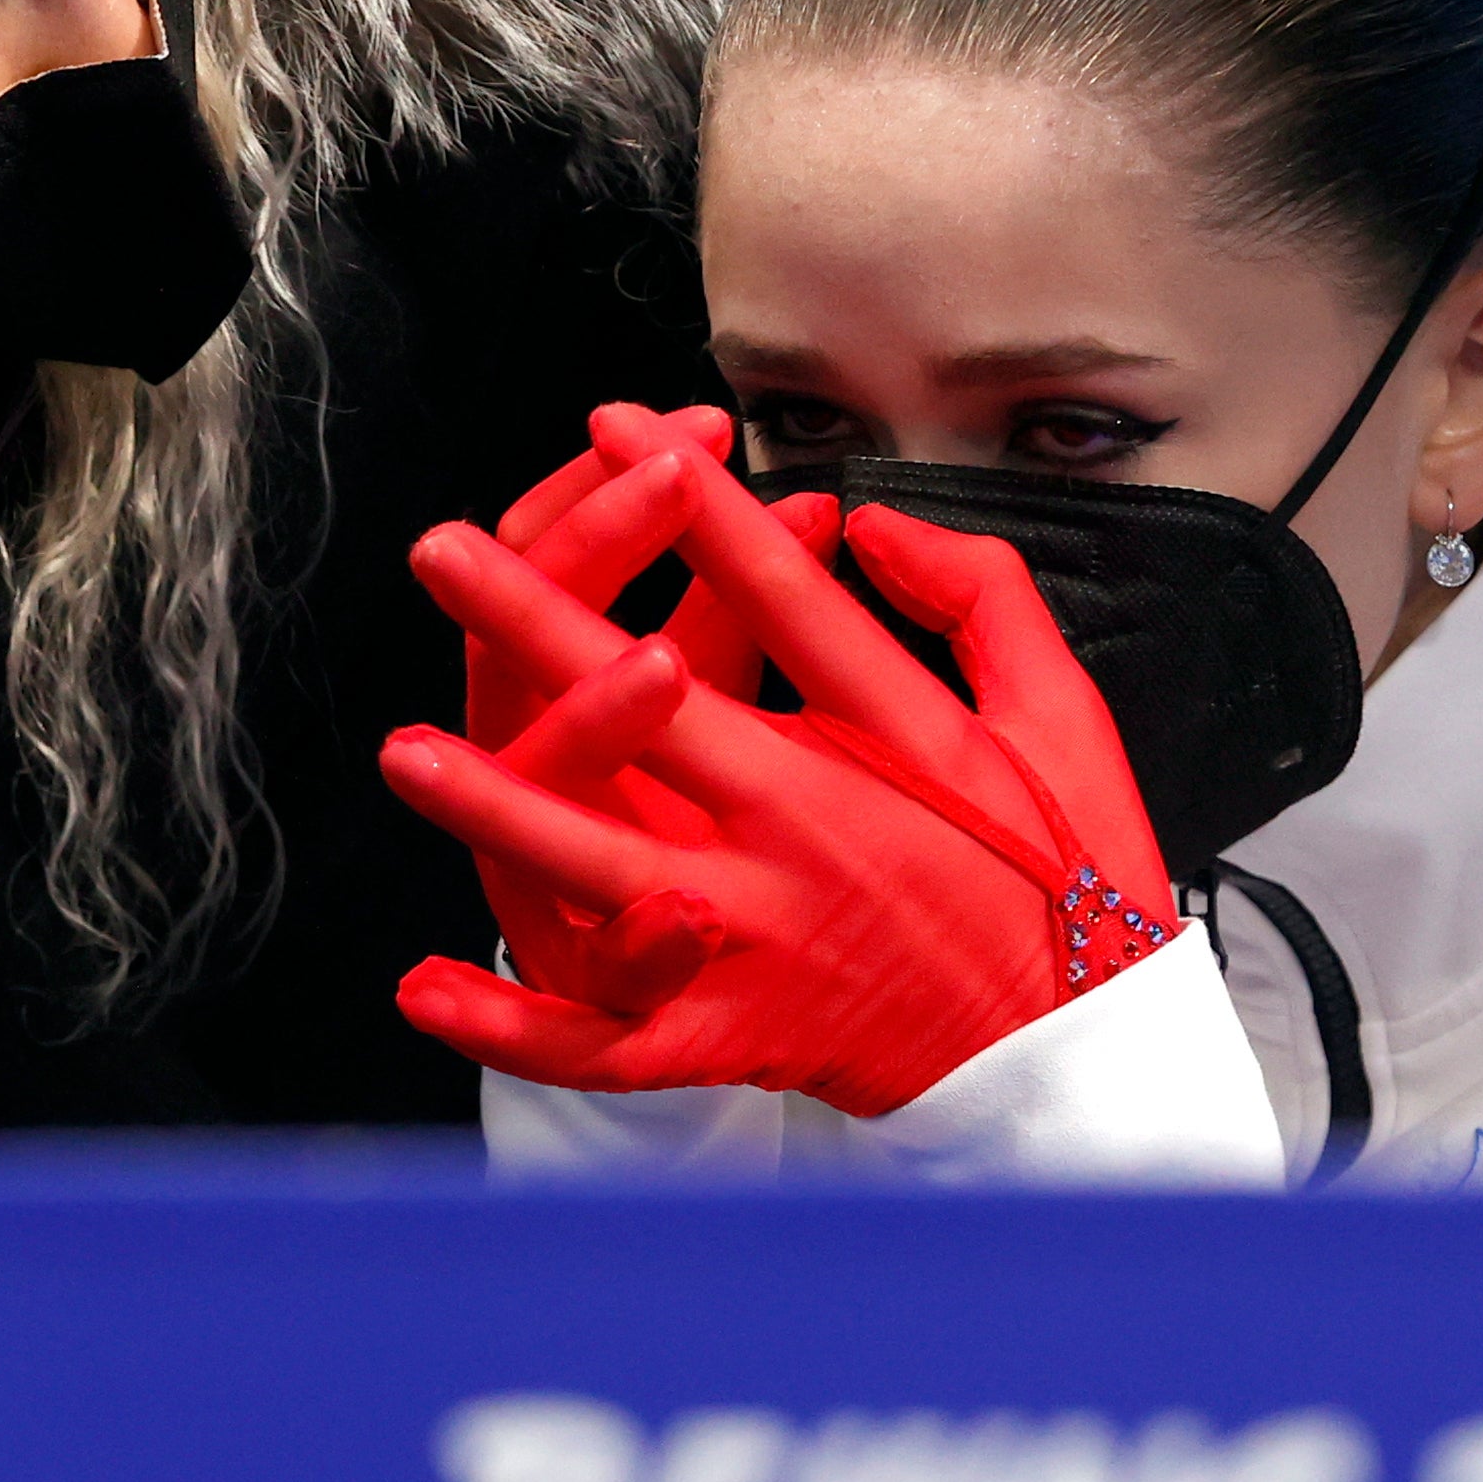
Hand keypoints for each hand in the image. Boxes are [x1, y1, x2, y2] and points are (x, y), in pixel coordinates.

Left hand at [383, 490, 1175, 1115]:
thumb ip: (980, 599)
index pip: (776, 596)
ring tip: (411, 752)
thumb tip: (880, 524)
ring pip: (603, 862)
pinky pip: (604, 1038)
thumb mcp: (1060, 718)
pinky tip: (429, 990)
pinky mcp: (735, 1033)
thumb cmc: (1063, 880)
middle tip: (451, 554)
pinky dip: (515, 1021)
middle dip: (540, 623)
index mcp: (886, 739)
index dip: (694, 506)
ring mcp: (760, 935)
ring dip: (501, 804)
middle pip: (652, 706)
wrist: (1071, 1056)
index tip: (623, 425)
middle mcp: (805, 828)